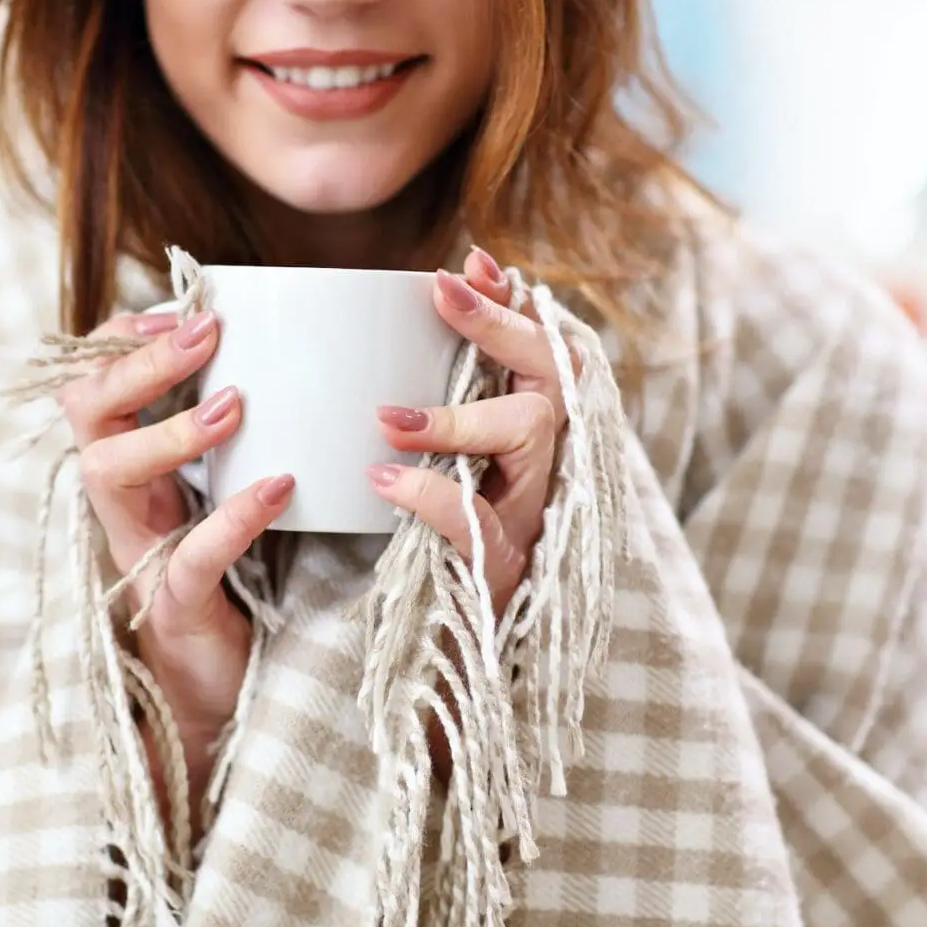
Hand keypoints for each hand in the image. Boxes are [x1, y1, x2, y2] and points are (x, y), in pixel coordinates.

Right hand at [59, 308, 293, 825]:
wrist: (224, 686)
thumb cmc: (234, 576)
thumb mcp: (227, 490)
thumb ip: (239, 435)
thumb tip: (298, 356)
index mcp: (134, 466)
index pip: (95, 381)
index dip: (124, 338)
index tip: (185, 309)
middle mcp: (123, 501)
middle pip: (85, 411)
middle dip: (137, 364)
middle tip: (204, 333)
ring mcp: (140, 552)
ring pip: (109, 472)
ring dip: (169, 431)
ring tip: (234, 406)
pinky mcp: (174, 604)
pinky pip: (189, 556)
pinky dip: (233, 518)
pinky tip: (280, 487)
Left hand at [368, 248, 569, 609]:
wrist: (433, 667)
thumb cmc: (418, 556)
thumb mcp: (424, 473)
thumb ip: (418, 415)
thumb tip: (374, 341)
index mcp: (524, 441)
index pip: (541, 351)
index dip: (514, 303)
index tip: (472, 260)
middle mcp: (541, 470)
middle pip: (552, 375)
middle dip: (499, 326)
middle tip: (441, 292)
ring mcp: (528, 518)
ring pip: (530, 432)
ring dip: (459, 413)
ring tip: (389, 415)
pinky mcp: (501, 569)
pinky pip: (476, 519)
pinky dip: (428, 493)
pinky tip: (382, 477)